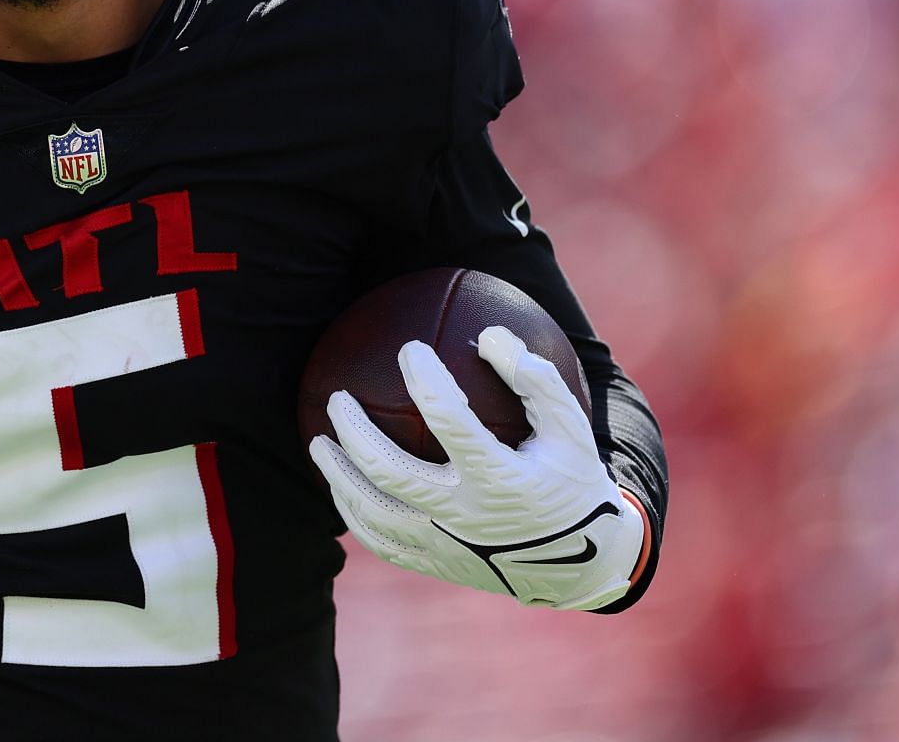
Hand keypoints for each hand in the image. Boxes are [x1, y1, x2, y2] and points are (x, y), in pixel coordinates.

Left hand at [308, 325, 645, 609]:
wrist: (580, 565)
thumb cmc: (572, 480)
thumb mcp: (571, 429)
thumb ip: (537, 381)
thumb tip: (491, 335)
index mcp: (502, 479)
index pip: (452, 422)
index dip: (427, 381)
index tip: (410, 348)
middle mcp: (467, 516)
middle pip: (392, 472)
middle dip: (355, 432)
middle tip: (338, 398)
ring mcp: (448, 545)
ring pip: (375, 513)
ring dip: (339, 476)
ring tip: (318, 443)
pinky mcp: (436, 564)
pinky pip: (381, 543)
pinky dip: (353, 515)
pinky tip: (340, 489)